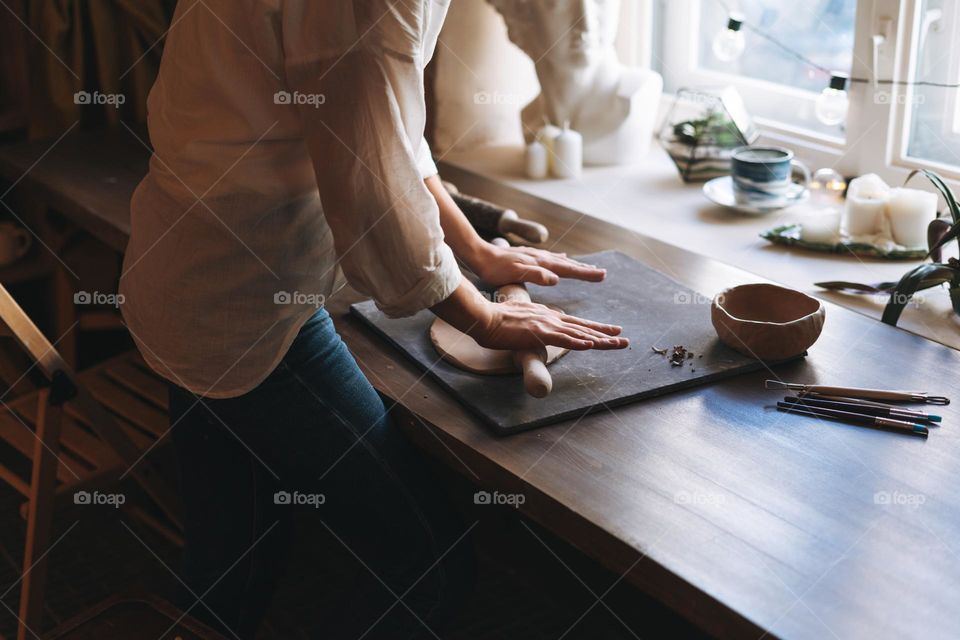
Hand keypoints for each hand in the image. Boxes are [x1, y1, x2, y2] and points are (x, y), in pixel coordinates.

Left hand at [468, 243, 605, 286]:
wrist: (479, 255)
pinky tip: (562, 258)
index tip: (602, 276)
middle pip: (568, 264)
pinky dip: (560, 260)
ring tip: (587, 268)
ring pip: (560, 261)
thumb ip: (535, 276)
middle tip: (602, 274)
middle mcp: (541, 257)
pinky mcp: (528, 257)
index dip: (585, 274)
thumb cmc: (495, 269)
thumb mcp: (514, 274)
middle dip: (585, 270)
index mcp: (540, 263)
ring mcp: (535, 256)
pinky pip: (550, 258)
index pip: (568, 269)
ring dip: (575, 265)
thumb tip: (556, 279)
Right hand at [471, 299, 628, 350]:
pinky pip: (563, 339)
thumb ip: (528, 321)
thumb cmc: (494, 319)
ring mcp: (546, 325)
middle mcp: (550, 318)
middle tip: (623, 339)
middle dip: (604, 334)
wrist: (484, 316)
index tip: (607, 332)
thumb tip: (531, 327)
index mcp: (545, 316)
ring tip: (618, 343)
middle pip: (582, 328)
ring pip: (579, 334)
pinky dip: (579, 342)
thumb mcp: (517, 318)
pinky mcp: (538, 333)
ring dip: (600, 340)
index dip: (592, 328)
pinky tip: (592, 345)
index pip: (574, 323)